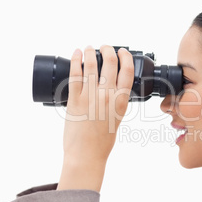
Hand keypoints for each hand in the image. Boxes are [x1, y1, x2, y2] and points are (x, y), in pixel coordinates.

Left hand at [57, 46, 133, 191]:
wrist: (86, 155)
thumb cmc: (102, 142)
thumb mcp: (117, 119)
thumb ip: (117, 103)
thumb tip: (113, 89)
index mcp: (121, 102)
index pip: (127, 72)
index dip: (125, 57)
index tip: (122, 51)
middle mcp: (107, 97)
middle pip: (110, 63)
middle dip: (108, 50)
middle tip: (105, 47)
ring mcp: (90, 97)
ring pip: (92, 66)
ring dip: (91, 52)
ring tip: (89, 48)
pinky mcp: (74, 100)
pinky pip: (75, 75)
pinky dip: (76, 61)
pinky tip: (77, 54)